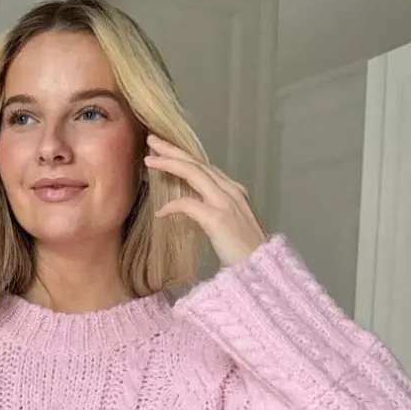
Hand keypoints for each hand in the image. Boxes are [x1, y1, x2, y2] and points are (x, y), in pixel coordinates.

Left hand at [144, 135, 266, 267]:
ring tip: (149, 161)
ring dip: (170, 164)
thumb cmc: (245, 253)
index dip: (184, 156)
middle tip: (152, 140)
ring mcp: (226, 203)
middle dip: (173, 150)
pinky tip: (160, 212)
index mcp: (234, 191)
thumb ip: (214, 210)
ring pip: (194, 174)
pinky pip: (189, 204)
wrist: (261, 269)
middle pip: (198, 163)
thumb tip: (192, 207)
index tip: (165, 150)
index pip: (206, 167)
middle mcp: (231, 191)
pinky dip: (173, 205)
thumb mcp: (230, 224)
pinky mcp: (218, 219)